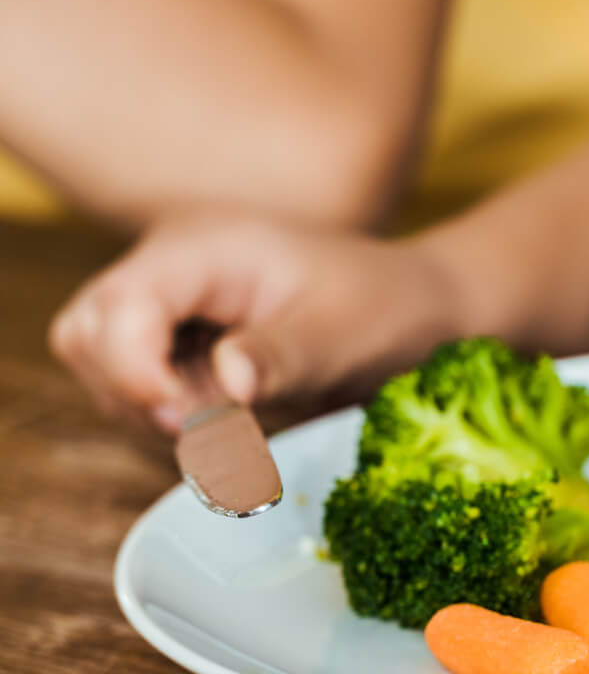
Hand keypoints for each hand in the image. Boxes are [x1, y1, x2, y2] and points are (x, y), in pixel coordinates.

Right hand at [48, 213, 463, 431]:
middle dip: (133, 390)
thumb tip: (228, 383)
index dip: (134, 369)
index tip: (187, 420)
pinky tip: (236, 415)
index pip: (120, 305)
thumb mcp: (342, 333)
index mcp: (207, 248)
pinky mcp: (180, 334)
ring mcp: (172, 299)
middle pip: (86, 331)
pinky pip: (139, 382)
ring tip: (237, 417)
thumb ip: (280, 356)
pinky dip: (173, 412)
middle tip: (209, 425)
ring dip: (154, 407)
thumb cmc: (387, 307)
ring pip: (102, 363)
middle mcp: (174, 265)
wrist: (417, 306)